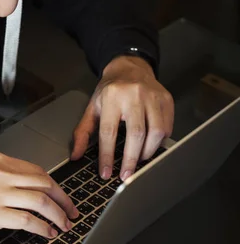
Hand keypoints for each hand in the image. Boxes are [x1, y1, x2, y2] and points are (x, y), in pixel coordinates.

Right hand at [0, 152, 78, 237]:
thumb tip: (19, 186)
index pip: (36, 170)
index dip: (53, 184)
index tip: (59, 194)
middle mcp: (3, 174)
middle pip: (44, 184)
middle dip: (63, 198)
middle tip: (71, 210)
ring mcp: (0, 194)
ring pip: (41, 202)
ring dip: (58, 215)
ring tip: (64, 225)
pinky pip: (29, 220)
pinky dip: (43, 227)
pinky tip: (48, 233)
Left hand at [71, 56, 173, 180]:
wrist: (129, 68)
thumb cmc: (110, 90)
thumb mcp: (92, 108)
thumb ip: (83, 132)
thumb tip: (75, 155)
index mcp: (111, 97)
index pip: (109, 132)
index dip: (107, 156)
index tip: (106, 173)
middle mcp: (133, 95)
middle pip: (136, 134)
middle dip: (131, 159)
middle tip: (127, 175)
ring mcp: (152, 96)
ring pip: (156, 132)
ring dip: (148, 152)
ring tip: (139, 160)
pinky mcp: (166, 99)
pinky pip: (167, 126)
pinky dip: (160, 141)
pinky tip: (151, 145)